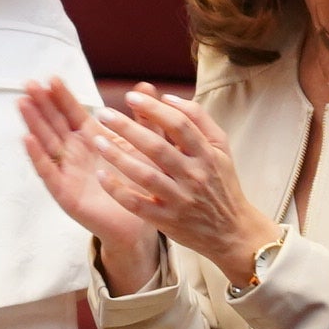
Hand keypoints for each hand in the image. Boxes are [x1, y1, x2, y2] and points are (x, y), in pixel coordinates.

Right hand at [19, 80, 160, 290]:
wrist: (139, 224)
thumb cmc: (140, 184)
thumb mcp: (145, 147)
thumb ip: (144, 118)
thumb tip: (145, 85)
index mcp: (93, 139)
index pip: (73, 113)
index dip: (62, 96)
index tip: (51, 78)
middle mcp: (76, 153)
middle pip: (55, 124)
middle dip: (42, 104)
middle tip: (29, 84)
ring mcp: (67, 172)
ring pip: (47, 143)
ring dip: (34, 124)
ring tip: (23, 104)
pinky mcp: (64, 193)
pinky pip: (49, 172)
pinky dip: (38, 156)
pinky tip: (28, 140)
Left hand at [94, 90, 281, 288]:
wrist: (231, 231)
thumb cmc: (221, 183)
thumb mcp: (221, 148)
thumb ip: (199, 120)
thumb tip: (168, 98)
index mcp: (207, 155)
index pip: (179, 125)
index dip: (154, 109)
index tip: (131, 97)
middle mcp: (194, 176)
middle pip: (157, 147)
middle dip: (127, 128)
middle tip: (103, 113)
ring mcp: (179, 199)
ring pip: (144, 175)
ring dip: (118, 156)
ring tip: (97, 140)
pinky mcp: (166, 220)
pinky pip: (137, 204)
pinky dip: (118, 190)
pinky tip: (102, 175)